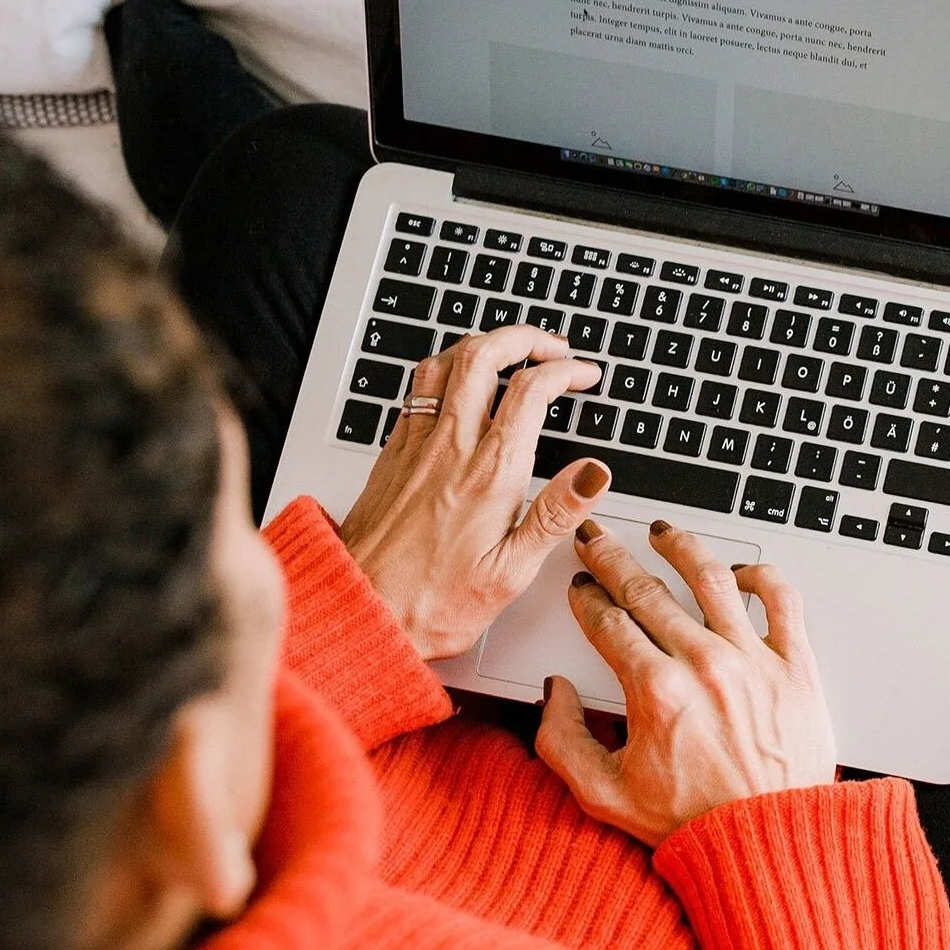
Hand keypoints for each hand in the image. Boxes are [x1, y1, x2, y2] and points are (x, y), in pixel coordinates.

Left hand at [338, 325, 608, 659]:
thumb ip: (555, 514)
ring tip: (510, 351)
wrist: (355, 611)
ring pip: (446, 361)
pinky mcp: (392, 453)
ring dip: (484, 344)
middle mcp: (450, 449)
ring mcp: (416, 445)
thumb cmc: (429, 603)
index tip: (584, 375)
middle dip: (526, 338)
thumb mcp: (510, 572)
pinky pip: (419, 388)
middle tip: (553, 347)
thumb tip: (594, 473)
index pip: (532, 391)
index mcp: (490, 474)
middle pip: (485, 355)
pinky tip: (460, 385)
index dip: (566, 371)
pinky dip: (448, 368)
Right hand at [535, 520, 836, 845]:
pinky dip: (761, 575)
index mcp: (656, 692)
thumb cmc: (695, 822)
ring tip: (664, 532)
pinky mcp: (795, 665)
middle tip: (599, 539)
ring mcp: (753, 660)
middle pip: (648, 590)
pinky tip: (740, 571)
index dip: (587, 599)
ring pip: (712, 578)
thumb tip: (554, 693)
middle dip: (614, 558)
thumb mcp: (604, 795)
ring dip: (682, 547)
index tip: (580, 589)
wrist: (768, 843)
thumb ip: (562, 741)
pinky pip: (781, 600)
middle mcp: (703, 665)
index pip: (608, 622)